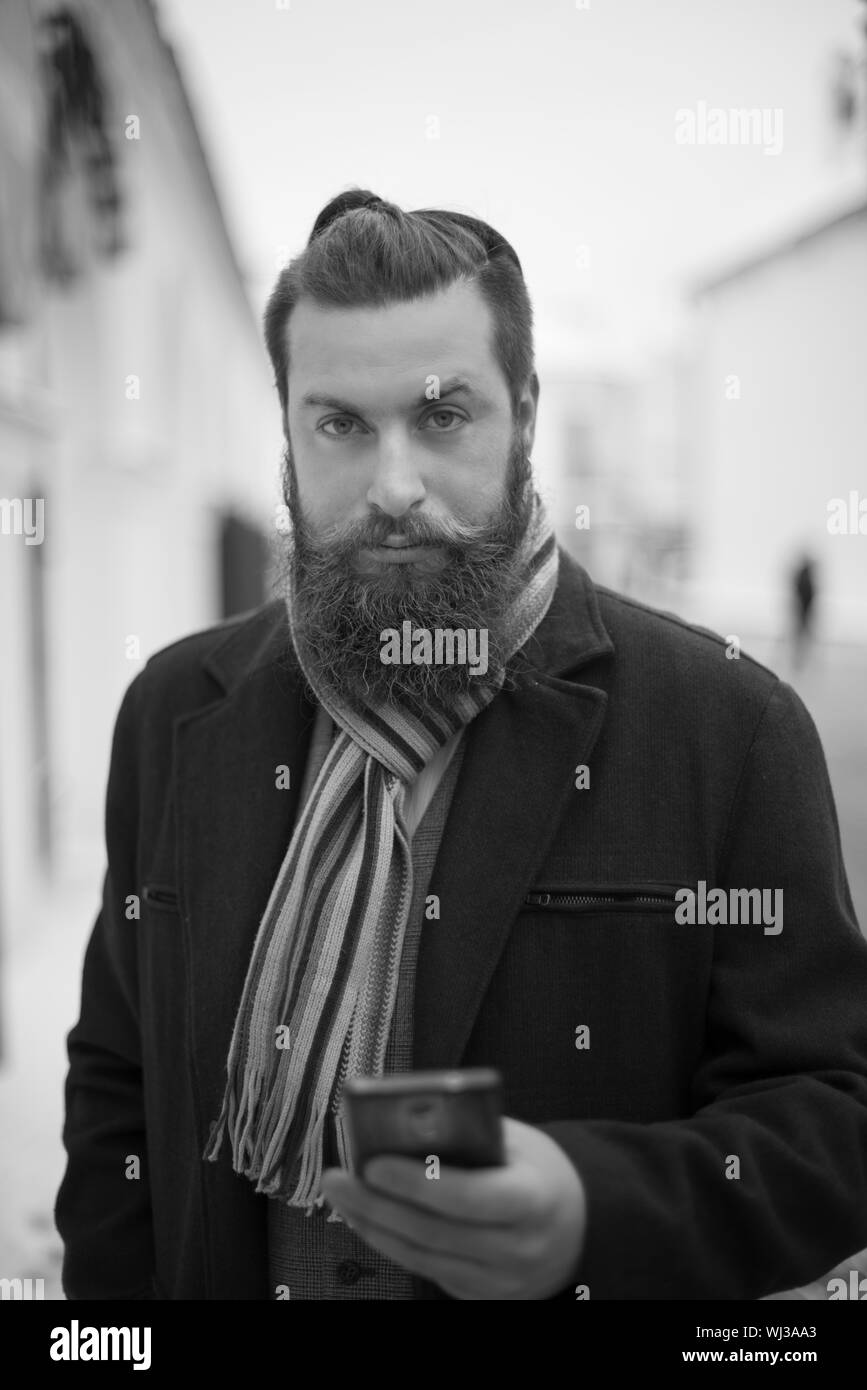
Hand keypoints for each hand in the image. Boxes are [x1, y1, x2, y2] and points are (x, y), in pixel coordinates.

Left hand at [319, 1116, 586, 1299]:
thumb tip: (405, 1124)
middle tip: (338, 1178)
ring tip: (342, 1194)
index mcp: (534, 1200)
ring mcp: (500, 1281)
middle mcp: (518, 1249)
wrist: (577, 1227)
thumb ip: (471, 1135)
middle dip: (377, 1204)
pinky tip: (367, 1218)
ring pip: (422, 1257)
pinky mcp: (480, 1295)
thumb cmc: (538, 1171)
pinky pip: (425, 1270)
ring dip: (373, 1225)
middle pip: (434, 1232)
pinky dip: (391, 1243)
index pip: (469, 1197)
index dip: (418, 1183)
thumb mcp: (519, 1142)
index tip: (374, 1162)